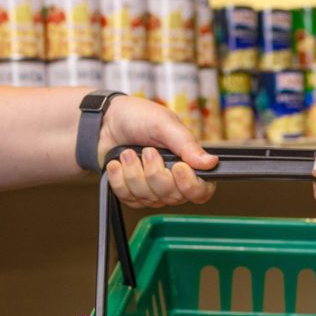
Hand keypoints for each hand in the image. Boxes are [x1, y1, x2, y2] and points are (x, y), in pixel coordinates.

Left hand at [99, 96, 217, 207]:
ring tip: (128, 153)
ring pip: (149, 198)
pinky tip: (118, 163)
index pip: (201, 192)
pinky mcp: (132, 194)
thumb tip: (211, 162)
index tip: (177, 167)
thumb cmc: (137, 118)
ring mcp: (152, 190)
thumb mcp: (164, 124)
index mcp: (188, 164)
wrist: (104, 121)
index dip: (190, 186)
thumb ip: (187, 144)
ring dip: (134, 173)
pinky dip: (119, 179)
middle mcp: (173, 181)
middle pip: (173, 196)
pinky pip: (128, 198)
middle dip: (155, 173)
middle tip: (147, 151)